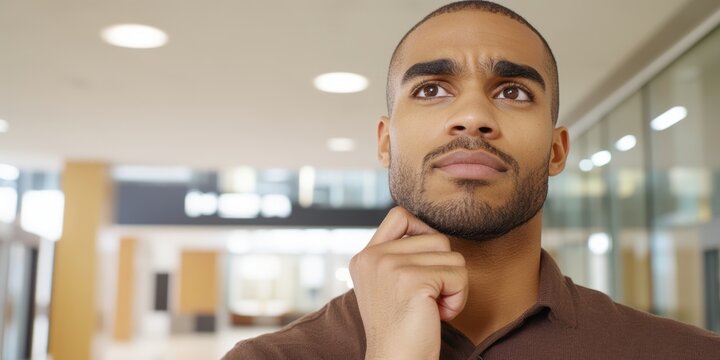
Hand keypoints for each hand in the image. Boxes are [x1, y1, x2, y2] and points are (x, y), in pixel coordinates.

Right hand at [349, 207, 467, 359]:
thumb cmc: (400, 329)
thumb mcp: (388, 285)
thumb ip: (398, 256)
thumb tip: (432, 232)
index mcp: (364, 257)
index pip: (400, 215)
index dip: (422, 232)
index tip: (424, 266)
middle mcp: (373, 257)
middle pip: (435, 238)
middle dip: (443, 269)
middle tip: (428, 299)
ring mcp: (391, 267)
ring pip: (451, 255)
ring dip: (452, 285)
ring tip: (432, 307)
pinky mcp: (414, 281)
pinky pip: (459, 275)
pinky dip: (458, 299)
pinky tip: (438, 315)